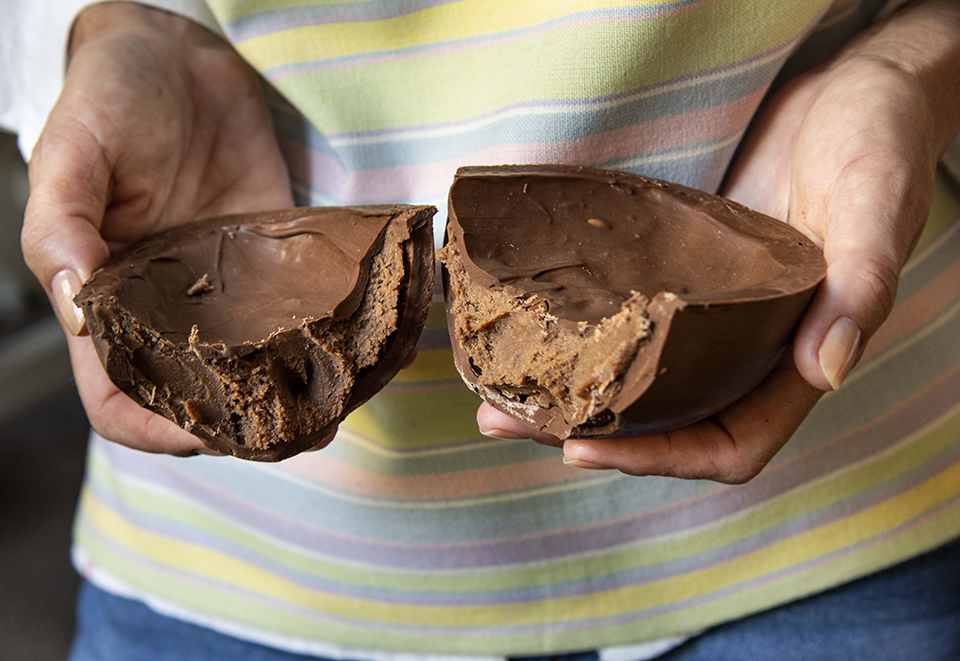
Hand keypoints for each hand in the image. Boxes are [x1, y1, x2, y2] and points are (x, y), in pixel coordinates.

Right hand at [22, 2, 292, 454]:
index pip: (117, 396)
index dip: (152, 427)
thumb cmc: (109, 97)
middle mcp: (168, 306)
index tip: (202, 433)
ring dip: (292, 391)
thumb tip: (78, 304)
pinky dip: (324, 334)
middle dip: (242, 422)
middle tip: (295, 429)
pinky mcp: (273, 256)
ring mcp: (226, 286)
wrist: (178, 55)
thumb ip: (61, 225)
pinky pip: (298, 307)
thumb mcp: (71, 154)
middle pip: (197, 395)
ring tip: (336, 401)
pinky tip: (355, 344)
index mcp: (108, 299)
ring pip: (255, 364)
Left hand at [478, 0, 959, 481]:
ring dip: (571, 390)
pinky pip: (630, 321)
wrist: (852, 92)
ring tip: (496, 387)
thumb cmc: (879, 141)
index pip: (732, 442)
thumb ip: (861, 287)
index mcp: (802, 355)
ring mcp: (714, 316)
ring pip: (639, 379)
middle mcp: (751, 349)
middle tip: (503, 418)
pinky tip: (529, 320)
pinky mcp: (683, 275)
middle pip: (666, 422)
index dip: (661, 458)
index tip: (583, 449)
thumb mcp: (876, 205)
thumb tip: (827, 370)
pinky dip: (583, 333)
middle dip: (588, 432)